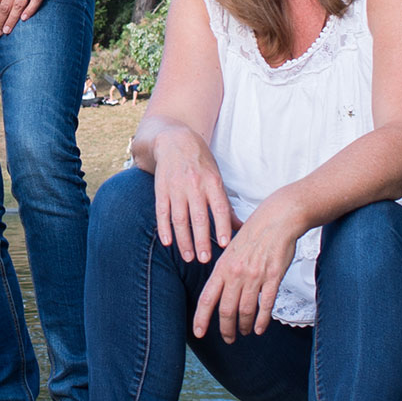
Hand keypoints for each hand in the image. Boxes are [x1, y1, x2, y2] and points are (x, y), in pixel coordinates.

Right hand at [152, 126, 237, 262]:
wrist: (174, 140)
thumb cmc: (200, 162)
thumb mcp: (216, 177)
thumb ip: (225, 204)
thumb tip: (240, 227)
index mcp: (212, 182)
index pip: (219, 208)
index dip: (221, 226)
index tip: (224, 245)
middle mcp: (194, 185)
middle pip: (198, 217)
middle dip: (201, 240)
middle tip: (205, 260)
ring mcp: (176, 187)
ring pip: (180, 218)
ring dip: (184, 240)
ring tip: (189, 257)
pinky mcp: (161, 189)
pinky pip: (162, 212)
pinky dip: (164, 228)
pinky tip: (168, 243)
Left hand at [192, 194, 302, 342]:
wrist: (276, 220)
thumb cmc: (254, 233)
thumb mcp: (230, 249)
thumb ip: (224, 270)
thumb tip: (218, 289)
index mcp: (222, 267)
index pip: (207, 298)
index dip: (201, 318)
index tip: (198, 332)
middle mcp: (236, 273)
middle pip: (226, 310)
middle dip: (225, 329)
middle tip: (228, 338)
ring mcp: (255, 276)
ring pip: (245, 310)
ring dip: (243, 326)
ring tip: (244, 332)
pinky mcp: (273, 277)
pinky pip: (266, 304)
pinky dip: (261, 320)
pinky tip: (259, 328)